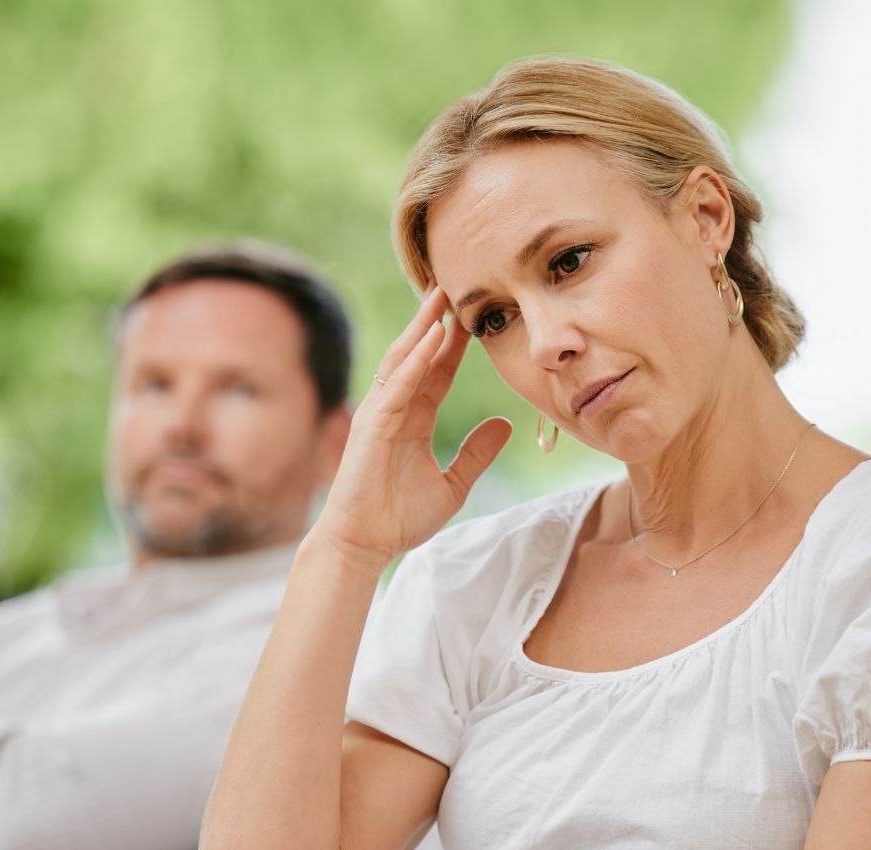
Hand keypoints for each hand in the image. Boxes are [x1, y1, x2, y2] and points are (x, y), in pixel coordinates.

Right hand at [315, 285, 512, 566]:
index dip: (456, 343)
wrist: (366, 544)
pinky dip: (414, 361)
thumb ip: (477, 453)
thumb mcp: (453, 484)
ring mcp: (381, 413)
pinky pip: (397, 385)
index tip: (475, 314)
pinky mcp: (372, 424)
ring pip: (403, 360)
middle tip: (455, 284)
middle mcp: (396, 408)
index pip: (438, 371)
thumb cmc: (400, 518)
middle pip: (419, 354)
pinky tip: (431, 338)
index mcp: (414, 419)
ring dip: (422, 327)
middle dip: (436, 320)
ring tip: (440, 294)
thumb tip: (505, 425)